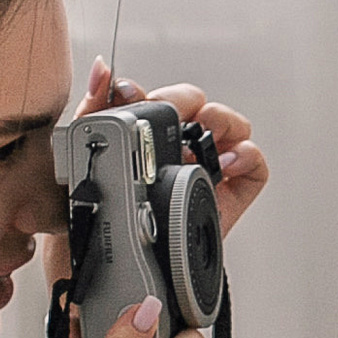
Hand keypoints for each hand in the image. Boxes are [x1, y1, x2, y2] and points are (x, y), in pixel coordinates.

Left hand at [85, 57, 268, 236]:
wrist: (113, 269)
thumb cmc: (100, 217)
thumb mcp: (83, 159)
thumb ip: (93, 110)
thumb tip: (103, 69)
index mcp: (149, 137)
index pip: (160, 99)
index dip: (153, 92)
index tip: (132, 94)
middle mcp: (181, 149)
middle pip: (199, 105)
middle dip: (184, 101)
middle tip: (169, 113)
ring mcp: (208, 169)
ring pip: (231, 126)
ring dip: (220, 119)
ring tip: (200, 133)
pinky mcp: (231, 193)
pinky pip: (255, 165)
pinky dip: (247, 154)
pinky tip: (224, 162)